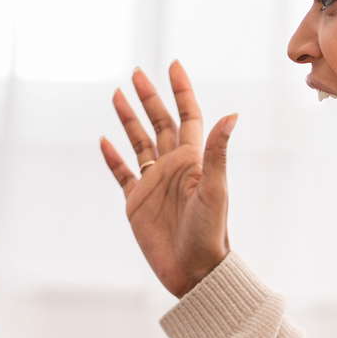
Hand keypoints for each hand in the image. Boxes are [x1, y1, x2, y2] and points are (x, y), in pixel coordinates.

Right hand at [100, 62, 236, 298]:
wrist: (194, 271)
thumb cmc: (210, 233)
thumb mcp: (214, 190)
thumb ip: (217, 152)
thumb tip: (231, 115)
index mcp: (192, 160)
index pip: (187, 116)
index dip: (181, 91)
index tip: (173, 66)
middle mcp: (172, 167)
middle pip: (159, 123)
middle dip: (149, 97)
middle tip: (136, 73)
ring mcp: (153, 184)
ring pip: (139, 143)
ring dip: (129, 119)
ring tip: (117, 94)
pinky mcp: (137, 203)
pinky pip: (123, 174)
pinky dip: (113, 157)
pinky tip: (104, 140)